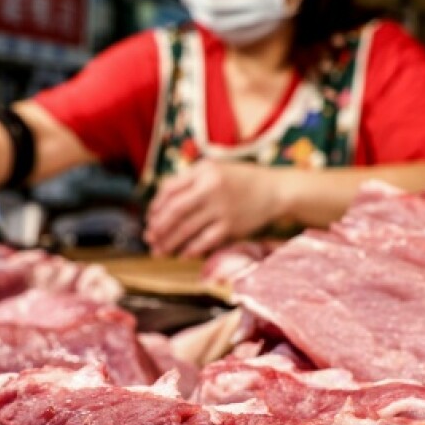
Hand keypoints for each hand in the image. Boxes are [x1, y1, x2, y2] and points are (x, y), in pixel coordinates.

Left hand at [144, 161, 284, 257]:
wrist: (275, 190)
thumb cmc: (241, 180)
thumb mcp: (215, 169)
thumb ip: (191, 181)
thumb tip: (163, 202)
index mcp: (203, 171)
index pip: (169, 189)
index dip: (155, 206)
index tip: (150, 218)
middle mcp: (210, 188)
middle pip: (174, 211)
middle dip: (158, 227)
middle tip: (149, 238)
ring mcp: (221, 208)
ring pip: (186, 229)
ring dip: (170, 242)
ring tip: (159, 251)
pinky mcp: (231, 226)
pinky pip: (204, 241)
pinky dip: (191, 250)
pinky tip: (183, 255)